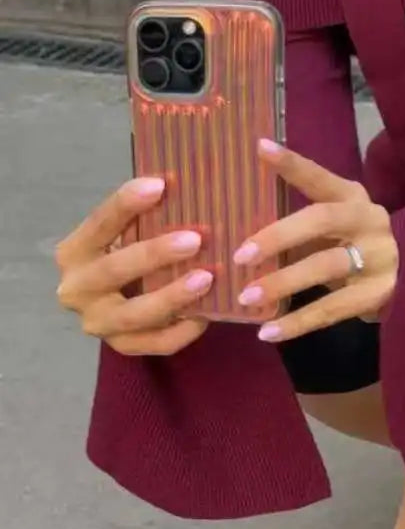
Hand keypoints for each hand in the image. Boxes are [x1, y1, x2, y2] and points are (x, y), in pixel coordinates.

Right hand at [55, 178, 213, 354]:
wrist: (115, 300)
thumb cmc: (129, 252)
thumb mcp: (128, 232)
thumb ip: (147, 216)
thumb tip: (184, 182)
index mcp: (75, 252)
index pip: (98, 224)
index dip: (126, 204)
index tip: (159, 185)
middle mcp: (77, 289)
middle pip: (113, 271)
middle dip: (155, 254)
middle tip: (194, 240)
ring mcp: (98, 322)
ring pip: (134, 313)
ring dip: (171, 296)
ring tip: (206, 278)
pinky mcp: (123, 346)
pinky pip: (155, 344)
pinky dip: (182, 331)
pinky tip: (206, 315)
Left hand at [234, 139, 397, 341]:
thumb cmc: (348, 244)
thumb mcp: (329, 224)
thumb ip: (295, 220)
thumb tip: (231, 224)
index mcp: (351, 196)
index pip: (319, 177)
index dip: (292, 163)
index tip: (259, 148)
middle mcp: (369, 220)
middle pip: (322, 220)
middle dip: (278, 236)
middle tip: (241, 255)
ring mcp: (378, 256)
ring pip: (326, 266)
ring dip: (283, 282)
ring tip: (246, 297)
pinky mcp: (378, 292)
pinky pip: (332, 308)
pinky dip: (297, 322)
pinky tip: (267, 332)